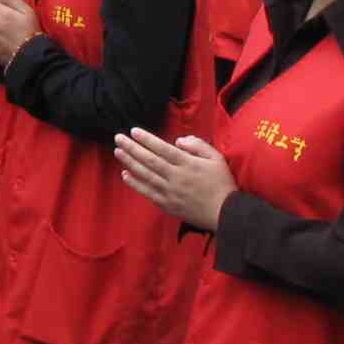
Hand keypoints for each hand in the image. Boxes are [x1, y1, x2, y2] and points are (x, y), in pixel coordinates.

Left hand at [115, 128, 235, 231]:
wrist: (225, 213)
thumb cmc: (222, 183)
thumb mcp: (216, 158)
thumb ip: (198, 146)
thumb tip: (178, 141)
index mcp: (188, 164)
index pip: (163, 148)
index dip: (147, 139)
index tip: (134, 131)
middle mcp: (175, 177)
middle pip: (149, 160)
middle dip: (132, 148)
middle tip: (118, 138)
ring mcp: (169, 191)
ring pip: (145, 175)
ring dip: (130, 162)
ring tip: (118, 151)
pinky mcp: (167, 204)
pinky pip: (147, 192)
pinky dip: (135, 184)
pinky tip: (125, 175)